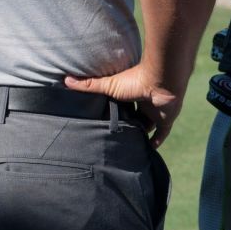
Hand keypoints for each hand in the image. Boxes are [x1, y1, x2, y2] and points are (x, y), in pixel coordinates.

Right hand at [64, 66, 183, 147]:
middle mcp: (143, 103)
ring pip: (147, 125)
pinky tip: (149, 149)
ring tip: (128, 146)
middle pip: (134, 117)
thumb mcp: (108, 86)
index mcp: (130, 94)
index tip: (105, 124)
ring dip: (140, 134)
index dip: (115, 114)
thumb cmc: (135, 80)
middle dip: (127, 126)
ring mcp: (155, 111)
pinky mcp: (165, 120)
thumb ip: (89, 85)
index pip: (122, 106)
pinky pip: (162, 133)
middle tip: (116, 138)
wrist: (161, 81)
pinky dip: (157, 141)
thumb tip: (66, 80)